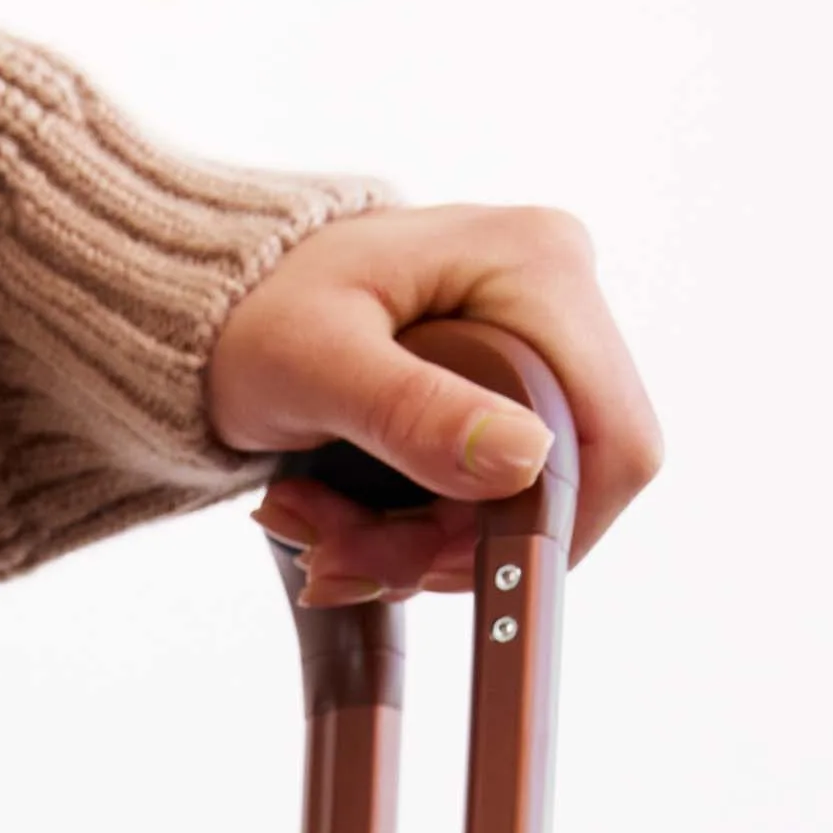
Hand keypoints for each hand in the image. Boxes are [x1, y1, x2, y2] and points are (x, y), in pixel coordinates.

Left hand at [208, 203, 661, 607]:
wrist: (218, 305)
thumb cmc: (251, 310)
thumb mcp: (316, 364)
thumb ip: (414, 414)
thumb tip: (523, 463)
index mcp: (539, 268)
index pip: (614, 445)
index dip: (540, 534)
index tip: (426, 563)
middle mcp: (559, 296)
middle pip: (565, 487)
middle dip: (449, 548)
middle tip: (339, 555)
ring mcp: (536, 341)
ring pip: (520, 505)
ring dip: (412, 548)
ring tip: (317, 530)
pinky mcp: (504, 384)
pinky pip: (486, 495)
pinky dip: (410, 530)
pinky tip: (340, 515)